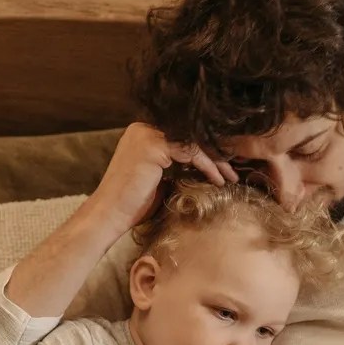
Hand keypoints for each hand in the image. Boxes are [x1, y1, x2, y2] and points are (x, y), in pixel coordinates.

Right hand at [89, 123, 237, 231]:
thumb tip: (204, 168)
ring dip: (215, 160)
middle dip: (215, 153)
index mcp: (143, 134)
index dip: (207, 152)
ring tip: (230, 177)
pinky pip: (190, 151)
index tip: (224, 167)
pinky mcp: (153, 145)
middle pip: (190, 136)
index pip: (184, 137)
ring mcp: (146, 134)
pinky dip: (207, 165)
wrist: (110, 215)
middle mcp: (143, 129)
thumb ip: (177, 168)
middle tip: (233, 170)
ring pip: (194, 142)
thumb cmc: (132, 204)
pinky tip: (217, 180)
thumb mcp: (160, 180)